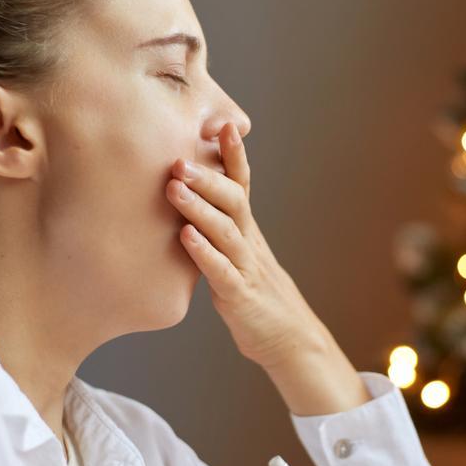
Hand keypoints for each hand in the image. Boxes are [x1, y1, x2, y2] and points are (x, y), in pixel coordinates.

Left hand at [167, 123, 331, 371]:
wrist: (290, 340)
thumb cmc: (256, 296)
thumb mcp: (238, 257)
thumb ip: (219, 231)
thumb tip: (187, 204)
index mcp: (248, 232)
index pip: (242, 185)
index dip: (233, 156)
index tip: (222, 124)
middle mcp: (250, 244)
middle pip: (233, 201)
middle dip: (208, 176)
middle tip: (180, 155)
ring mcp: (247, 269)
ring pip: (226, 231)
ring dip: (199, 208)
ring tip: (174, 188)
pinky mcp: (240, 297)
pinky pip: (222, 272)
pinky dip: (204, 253)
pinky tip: (185, 238)